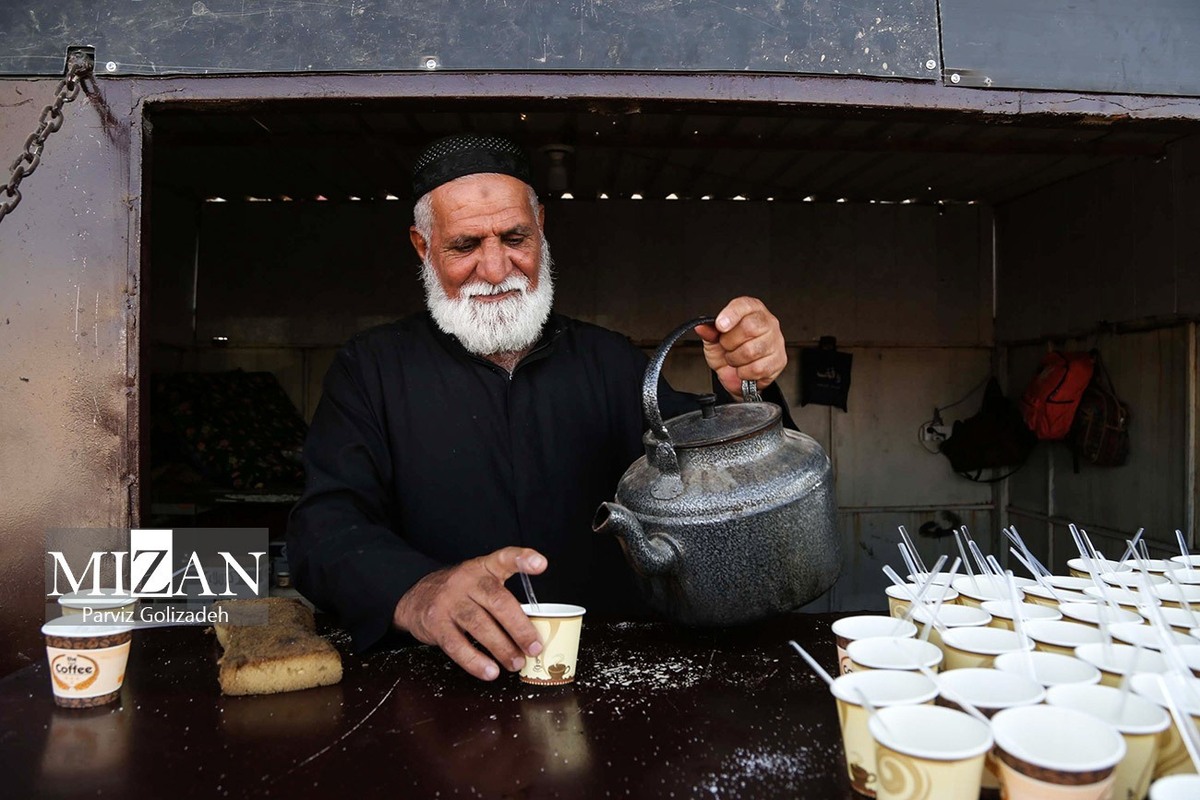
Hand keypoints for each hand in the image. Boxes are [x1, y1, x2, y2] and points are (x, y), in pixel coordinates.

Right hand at [393, 547, 545, 680]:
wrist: (415, 597)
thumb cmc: (459, 594)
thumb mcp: (480, 582)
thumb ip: (504, 598)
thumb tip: (531, 634)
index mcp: (483, 568)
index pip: (504, 557)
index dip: (523, 559)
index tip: (540, 564)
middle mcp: (467, 580)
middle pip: (498, 601)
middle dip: (520, 628)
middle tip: (534, 648)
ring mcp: (449, 601)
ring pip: (480, 625)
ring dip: (501, 648)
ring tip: (516, 663)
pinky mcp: (436, 623)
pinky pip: (457, 645)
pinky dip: (476, 661)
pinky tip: (490, 671)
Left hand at [695, 296, 786, 396]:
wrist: (736, 374)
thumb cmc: (728, 350)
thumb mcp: (714, 339)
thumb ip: (709, 332)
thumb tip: (702, 327)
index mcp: (751, 310)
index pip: (744, 305)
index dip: (731, 315)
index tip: (720, 325)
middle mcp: (767, 322)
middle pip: (749, 327)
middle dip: (730, 342)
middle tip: (727, 347)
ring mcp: (776, 341)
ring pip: (752, 351)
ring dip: (736, 359)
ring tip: (735, 358)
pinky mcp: (779, 360)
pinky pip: (758, 368)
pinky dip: (745, 372)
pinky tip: (744, 368)